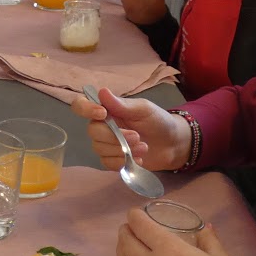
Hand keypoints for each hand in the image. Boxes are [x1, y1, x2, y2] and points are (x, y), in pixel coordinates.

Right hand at [68, 87, 191, 171]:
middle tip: (137, 137)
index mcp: (107, 109)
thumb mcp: (143, 109)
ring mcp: (106, 144)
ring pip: (100, 149)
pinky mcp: (113, 160)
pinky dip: (122, 162)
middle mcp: (103, 126)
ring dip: (122, 150)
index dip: (85, 109)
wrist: (173, 144)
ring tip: (143, 147)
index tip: (102, 114)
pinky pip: (107, 163)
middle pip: (93, 132)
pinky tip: (138, 159)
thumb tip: (102, 91)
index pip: (82, 106)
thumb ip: (122, 105)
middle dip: (115, 137)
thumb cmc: (158, 121)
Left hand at [115, 209, 255, 255]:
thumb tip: (205, 228)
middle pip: (127, 244)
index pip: (141, 227)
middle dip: (125, 232)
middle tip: (130, 228)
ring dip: (122, 252)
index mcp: (171, 249)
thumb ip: (209, 240)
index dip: (135, 216)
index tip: (135, 213)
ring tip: (128, 247)